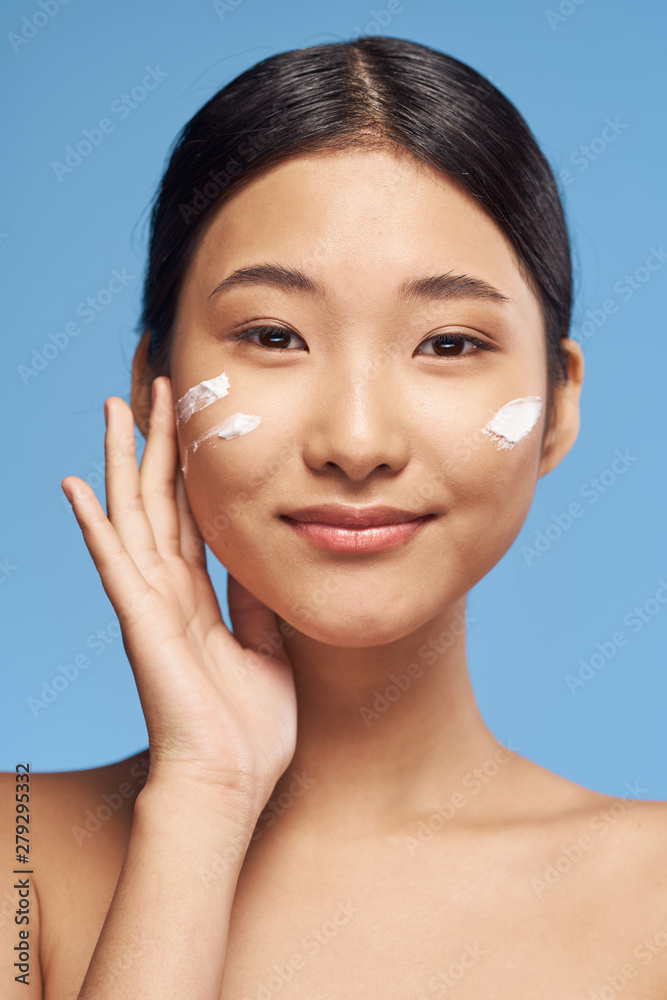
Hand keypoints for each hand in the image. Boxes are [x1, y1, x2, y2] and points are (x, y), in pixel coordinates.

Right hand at [61, 376, 297, 813]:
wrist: (231, 782)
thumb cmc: (249, 729)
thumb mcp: (267, 647)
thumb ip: (257, 602)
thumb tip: (261, 561)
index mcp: (198, 595)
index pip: (189, 514)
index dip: (188, 466)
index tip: (190, 419)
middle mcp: (167, 590)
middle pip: (157, 499)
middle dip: (154, 441)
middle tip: (154, 385)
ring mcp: (148, 604)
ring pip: (132, 515)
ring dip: (124, 460)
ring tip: (116, 407)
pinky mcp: (140, 622)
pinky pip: (114, 564)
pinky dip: (95, 524)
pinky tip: (77, 485)